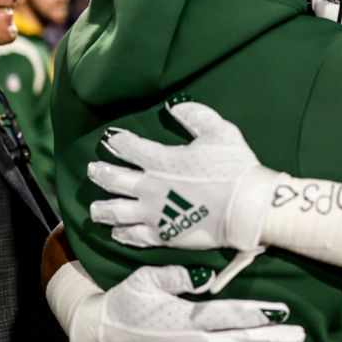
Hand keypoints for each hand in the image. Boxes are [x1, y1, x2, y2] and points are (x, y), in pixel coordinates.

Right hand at [72, 265, 304, 341]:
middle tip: (300, 338)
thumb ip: (176, 275)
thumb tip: (206, 275)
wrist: (102, 337)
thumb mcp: (145, 280)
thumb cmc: (126, 302)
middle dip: (273, 341)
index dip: (259, 314)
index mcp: (186, 318)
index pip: (230, 315)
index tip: (284, 312)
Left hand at [89, 101, 286, 250]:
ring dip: (102, 208)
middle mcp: (150, 187)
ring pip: (117, 212)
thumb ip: (195, 115)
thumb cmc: (234, 167)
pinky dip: (122, 233)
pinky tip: (117, 232)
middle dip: (101, 173)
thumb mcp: (219, 131)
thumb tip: (175, 104)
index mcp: (161, 160)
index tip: (112, 139)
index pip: (129, 147)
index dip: (117, 141)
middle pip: (114, 180)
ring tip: (95, 208)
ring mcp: (154, 214)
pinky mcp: (163, 235)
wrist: (247, 207)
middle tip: (94, 170)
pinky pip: (134, 236)